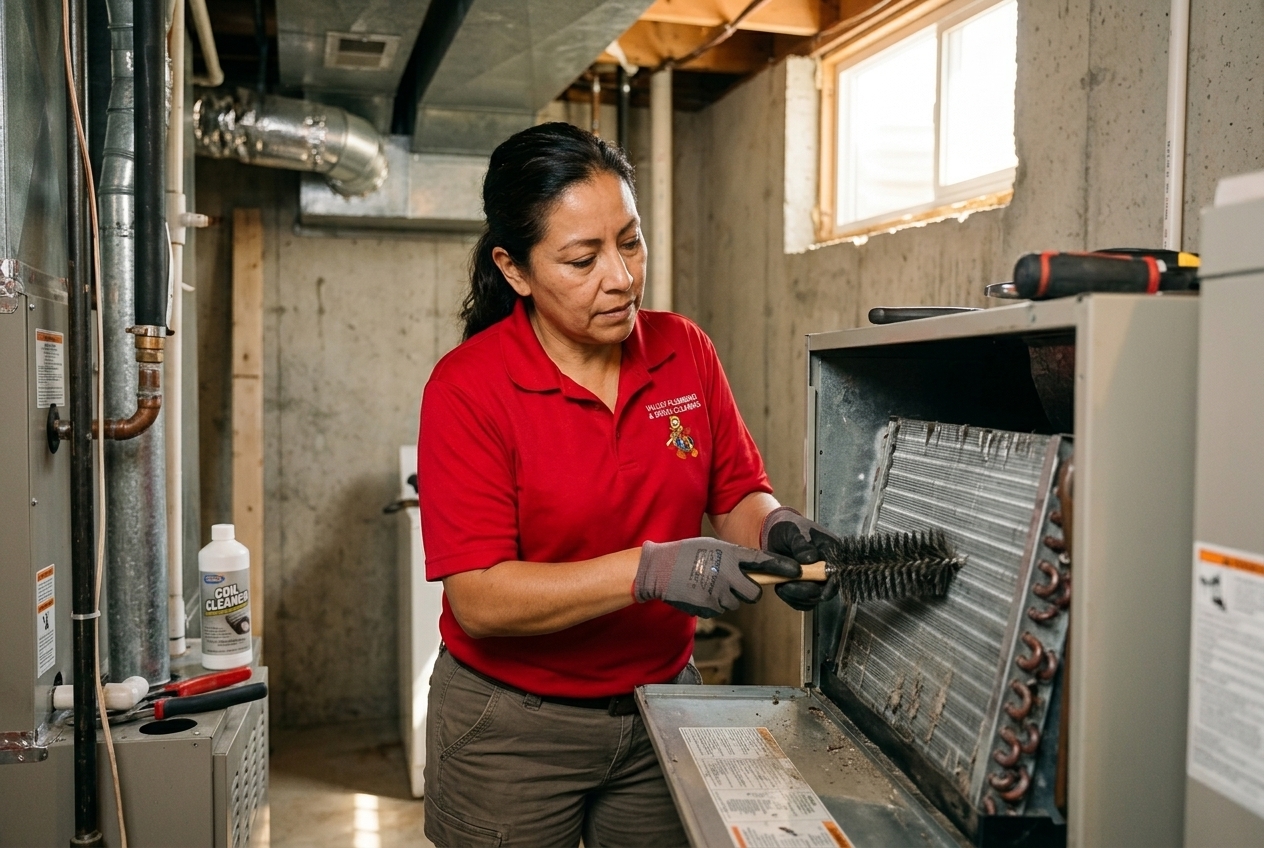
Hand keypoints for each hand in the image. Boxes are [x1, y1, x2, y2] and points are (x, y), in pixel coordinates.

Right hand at [634, 538, 800, 617]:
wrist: (659, 569)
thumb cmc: (685, 554)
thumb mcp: (712, 546)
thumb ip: (733, 556)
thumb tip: (751, 567)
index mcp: (729, 555)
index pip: (763, 562)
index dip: (782, 567)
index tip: (797, 571)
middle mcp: (727, 574)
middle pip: (754, 593)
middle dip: (749, 591)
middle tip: (736, 585)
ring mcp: (718, 593)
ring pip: (735, 603)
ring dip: (727, 597)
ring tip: (708, 584)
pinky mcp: (708, 607)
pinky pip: (719, 609)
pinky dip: (713, 604)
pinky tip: (700, 592)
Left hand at [761, 507, 840, 610]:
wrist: (775, 533)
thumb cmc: (788, 528)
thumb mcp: (794, 531)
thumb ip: (801, 544)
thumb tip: (810, 558)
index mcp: (832, 553)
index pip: (838, 573)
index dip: (830, 585)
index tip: (816, 588)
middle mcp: (827, 569)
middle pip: (826, 591)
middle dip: (806, 591)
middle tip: (787, 585)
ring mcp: (816, 580)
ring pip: (812, 599)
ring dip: (795, 596)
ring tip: (780, 584)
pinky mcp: (804, 588)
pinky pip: (801, 602)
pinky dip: (790, 598)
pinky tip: (780, 587)